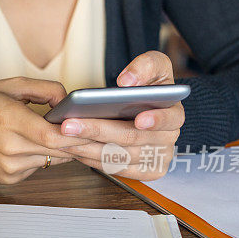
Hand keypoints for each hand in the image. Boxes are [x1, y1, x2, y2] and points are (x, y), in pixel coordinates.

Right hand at [0, 77, 92, 183]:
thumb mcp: (14, 86)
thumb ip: (47, 89)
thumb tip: (70, 104)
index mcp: (7, 119)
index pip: (50, 135)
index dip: (76, 135)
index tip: (92, 129)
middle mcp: (6, 146)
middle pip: (56, 150)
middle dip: (77, 143)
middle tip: (93, 134)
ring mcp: (7, 166)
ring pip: (51, 160)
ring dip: (61, 149)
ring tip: (62, 136)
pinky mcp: (8, 177)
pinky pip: (39, 168)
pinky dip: (43, 157)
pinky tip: (35, 146)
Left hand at [59, 52, 184, 180]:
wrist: (145, 111)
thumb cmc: (148, 88)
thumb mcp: (155, 66)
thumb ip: (147, 65)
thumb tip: (127, 81)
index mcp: (175, 114)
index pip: (171, 119)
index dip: (156, 120)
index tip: (139, 119)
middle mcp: (168, 140)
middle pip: (131, 138)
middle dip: (98, 131)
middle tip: (69, 124)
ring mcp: (154, 159)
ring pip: (118, 156)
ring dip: (87, 147)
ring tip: (63, 136)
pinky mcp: (140, 172)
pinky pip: (112, 168)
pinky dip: (90, 158)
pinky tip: (71, 147)